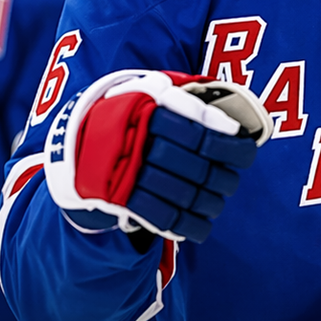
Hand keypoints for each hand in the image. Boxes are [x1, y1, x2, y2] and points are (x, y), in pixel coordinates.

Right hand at [43, 70, 271, 242]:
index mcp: (148, 111)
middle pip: (197, 169)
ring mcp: (127, 172)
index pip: (202, 135)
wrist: (72, 140)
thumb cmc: (126, 115)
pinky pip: (162, 218)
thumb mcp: (149, 94)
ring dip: (209, 204)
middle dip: (222, 180)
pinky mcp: (118, 199)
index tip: (247, 153)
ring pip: (184, 196)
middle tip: (229, 182)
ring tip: (216, 203)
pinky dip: (188, 226)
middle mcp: (138, 142)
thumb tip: (232, 126)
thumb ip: (188, 104)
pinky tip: (201, 226)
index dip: (231, 148)